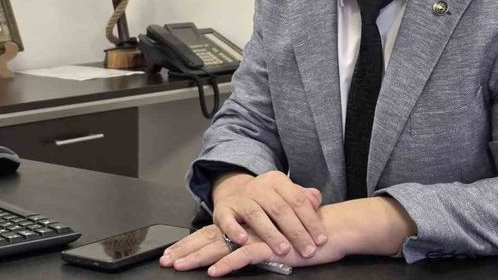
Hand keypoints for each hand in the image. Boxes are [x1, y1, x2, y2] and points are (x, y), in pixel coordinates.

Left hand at [159, 222, 344, 276]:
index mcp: (247, 226)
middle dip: (187, 250)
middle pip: (211, 238)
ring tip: (180, 266)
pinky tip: (214, 271)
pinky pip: (243, 255)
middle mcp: (248, 228)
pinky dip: (228, 263)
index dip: (193, 242)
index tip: (174, 252)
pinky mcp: (270, 246)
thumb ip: (263, 239)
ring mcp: (258, 235)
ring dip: (199, 257)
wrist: (330, 230)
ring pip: (221, 246)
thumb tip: (245, 245)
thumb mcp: (278, 237)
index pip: (215, 233)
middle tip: (167, 260)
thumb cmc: (305, 235)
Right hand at [212, 171, 326, 257]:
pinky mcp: (223, 210)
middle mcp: (259, 187)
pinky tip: (243, 240)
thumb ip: (304, 198)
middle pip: (280, 209)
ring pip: (256, 215)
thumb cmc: (268, 199)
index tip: (321, 239)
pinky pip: (227, 220)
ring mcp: (240, 198)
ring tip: (284, 250)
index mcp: (277, 181)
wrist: (234, 191)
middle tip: (308, 250)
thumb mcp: (287, 193)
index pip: (298, 200)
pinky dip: (235, 230)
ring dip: (271, 234)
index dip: (311, 220)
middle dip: (296, 232)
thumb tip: (316, 202)